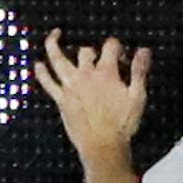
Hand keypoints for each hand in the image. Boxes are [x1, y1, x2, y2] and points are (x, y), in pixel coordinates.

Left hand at [35, 28, 151, 156]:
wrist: (103, 146)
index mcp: (106, 73)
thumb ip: (139, 71)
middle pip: (85, 51)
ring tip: (54, 36)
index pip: (110, 47)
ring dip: (54, 45)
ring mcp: (71, 86)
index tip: (122, 55)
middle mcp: (86, 75)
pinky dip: (41, 72)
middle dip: (93, 51)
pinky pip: (47, 82)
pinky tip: (38, 65)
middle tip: (98, 57)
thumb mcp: (137, 96)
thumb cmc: (122, 125)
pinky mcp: (61, 99)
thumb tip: (144, 51)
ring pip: (58, 58)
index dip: (117, 47)